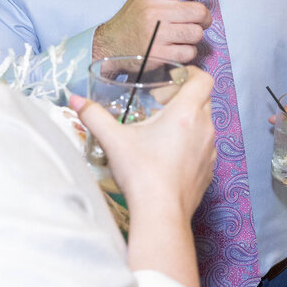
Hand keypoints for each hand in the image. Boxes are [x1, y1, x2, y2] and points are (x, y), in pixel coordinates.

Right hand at [71, 66, 215, 215]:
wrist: (161, 212)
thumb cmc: (142, 173)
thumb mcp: (114, 140)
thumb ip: (94, 116)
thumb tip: (75, 100)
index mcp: (186, 113)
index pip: (203, 79)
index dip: (191, 74)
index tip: (174, 78)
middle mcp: (205, 127)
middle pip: (203, 100)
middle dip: (184, 96)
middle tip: (161, 103)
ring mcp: (210, 149)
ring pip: (205, 124)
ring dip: (188, 121)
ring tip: (161, 129)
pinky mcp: (209, 168)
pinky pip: (204, 146)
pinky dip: (191, 143)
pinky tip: (169, 154)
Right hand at [93, 0, 215, 62]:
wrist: (110, 45)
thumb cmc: (133, 19)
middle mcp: (155, 12)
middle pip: (199, 12)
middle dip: (204, 19)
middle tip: (198, 22)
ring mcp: (156, 34)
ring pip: (196, 33)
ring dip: (194, 37)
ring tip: (183, 36)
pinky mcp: (158, 54)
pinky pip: (189, 52)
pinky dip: (187, 52)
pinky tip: (176, 48)